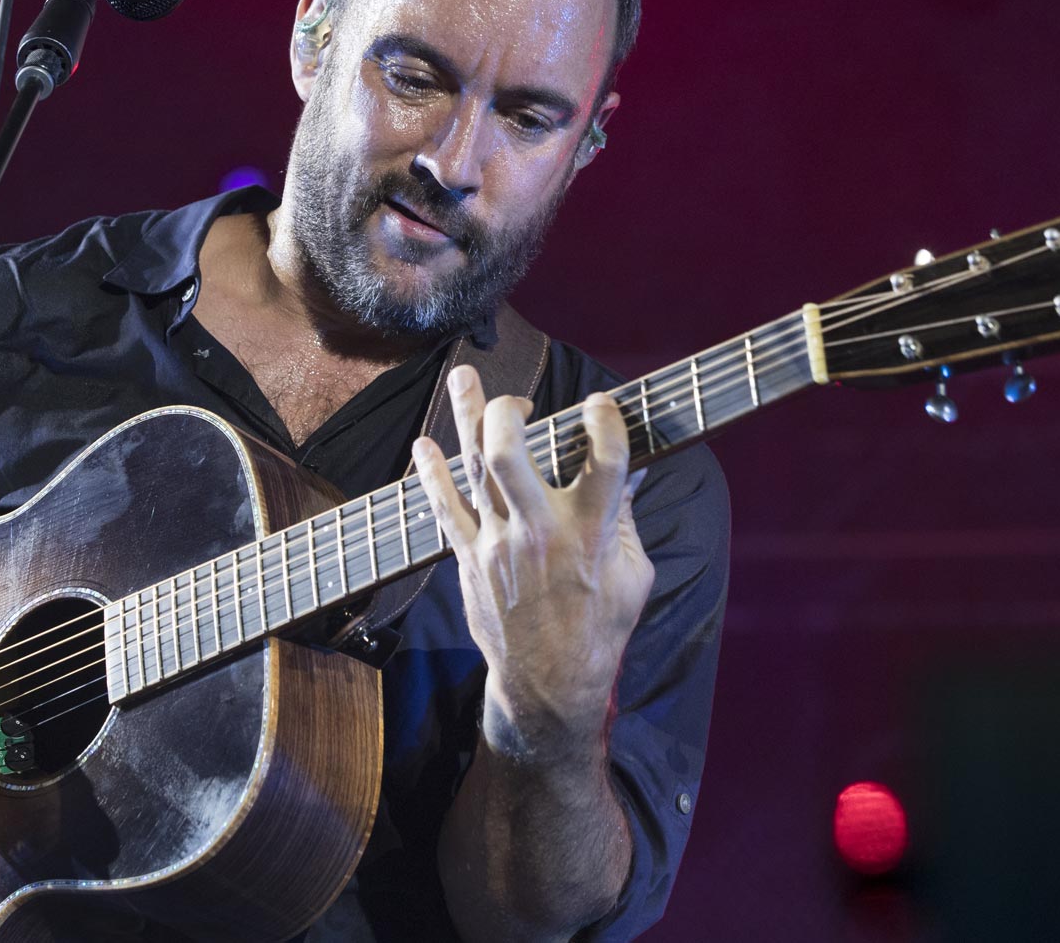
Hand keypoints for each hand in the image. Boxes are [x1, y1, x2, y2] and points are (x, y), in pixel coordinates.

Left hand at [415, 365, 652, 758]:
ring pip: (474, 467)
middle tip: (519, 401)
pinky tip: (424, 445)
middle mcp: (541, 532)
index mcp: (593, 534)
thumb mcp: (635, 575)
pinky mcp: (470, 558)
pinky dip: (432, 473)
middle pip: (512, 454)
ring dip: (465, 416)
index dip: (606, 421)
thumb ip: (627, 518)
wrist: (549, 685)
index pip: (606, 461)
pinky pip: (443, 507)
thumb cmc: (600, 628)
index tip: (601, 405)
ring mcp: (499, 544)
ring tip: (462, 375)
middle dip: (508, 411)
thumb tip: (631, 470)